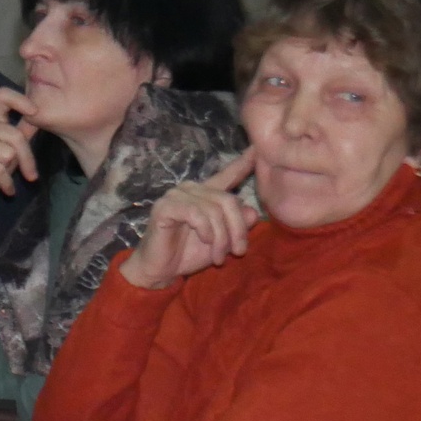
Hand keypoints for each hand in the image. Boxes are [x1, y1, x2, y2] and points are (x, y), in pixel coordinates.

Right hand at [0, 87, 41, 245]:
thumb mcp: (13, 150)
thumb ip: (24, 132)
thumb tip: (42, 115)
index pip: (2, 96)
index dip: (20, 100)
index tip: (34, 113)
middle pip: (14, 134)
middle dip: (27, 157)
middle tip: (31, 175)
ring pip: (8, 152)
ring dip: (13, 171)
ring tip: (8, 179)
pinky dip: (6, 182)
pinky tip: (6, 189)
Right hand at [118, 153, 256, 290]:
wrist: (161, 271)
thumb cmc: (190, 254)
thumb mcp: (222, 242)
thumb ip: (237, 226)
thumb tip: (251, 211)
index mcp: (206, 195)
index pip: (227, 175)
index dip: (243, 163)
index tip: (258, 150)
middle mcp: (191, 189)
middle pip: (228, 200)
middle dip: (237, 229)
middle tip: (238, 251)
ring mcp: (176, 196)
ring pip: (214, 209)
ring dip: (222, 237)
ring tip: (220, 256)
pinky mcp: (165, 207)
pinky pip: (196, 213)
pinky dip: (205, 229)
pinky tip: (205, 240)